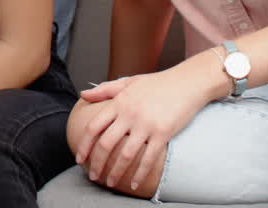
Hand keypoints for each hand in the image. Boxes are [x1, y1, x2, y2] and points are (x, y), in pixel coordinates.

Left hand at [75, 63, 218, 191]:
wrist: (188, 82)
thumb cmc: (157, 83)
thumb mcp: (128, 82)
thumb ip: (105, 90)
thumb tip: (82, 95)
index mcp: (118, 102)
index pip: (94, 127)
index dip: (84, 145)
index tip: (79, 158)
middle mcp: (129, 114)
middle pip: (106, 144)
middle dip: (97, 163)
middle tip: (93, 176)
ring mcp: (146, 124)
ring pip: (126, 155)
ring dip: (116, 172)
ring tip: (110, 183)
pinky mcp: (163, 133)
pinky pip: (149, 158)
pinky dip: (140, 174)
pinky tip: (135, 184)